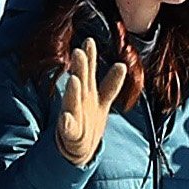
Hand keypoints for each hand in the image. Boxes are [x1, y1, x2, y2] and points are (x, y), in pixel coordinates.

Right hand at [52, 38, 134, 166]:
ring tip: (74, 80)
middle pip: (81, 82)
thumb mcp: (102, 101)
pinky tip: (66, 118)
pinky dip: (66, 123)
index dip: (90, 57)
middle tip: (79, 52)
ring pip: (73, 102)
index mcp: (88, 92)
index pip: (89, 72)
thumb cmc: (88, 120)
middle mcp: (80, 100)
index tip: (89, 41)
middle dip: (80, 68)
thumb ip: (111, 83)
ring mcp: (74, 115)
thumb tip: (122, 65)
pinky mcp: (71, 132)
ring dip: (73, 91)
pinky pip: (68, 128)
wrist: (79, 147)